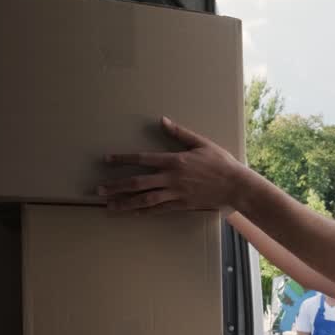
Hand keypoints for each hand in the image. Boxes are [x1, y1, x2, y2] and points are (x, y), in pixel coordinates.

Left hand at [97, 117, 248, 212]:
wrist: (236, 186)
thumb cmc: (221, 162)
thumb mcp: (202, 143)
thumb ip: (180, 133)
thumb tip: (162, 120)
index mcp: (175, 160)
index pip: (143, 159)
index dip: (123, 159)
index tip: (106, 160)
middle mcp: (172, 178)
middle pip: (138, 182)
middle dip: (116, 186)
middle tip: (98, 189)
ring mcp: (176, 193)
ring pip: (145, 199)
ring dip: (125, 202)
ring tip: (108, 205)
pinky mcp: (181, 205)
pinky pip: (158, 210)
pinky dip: (143, 211)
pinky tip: (131, 213)